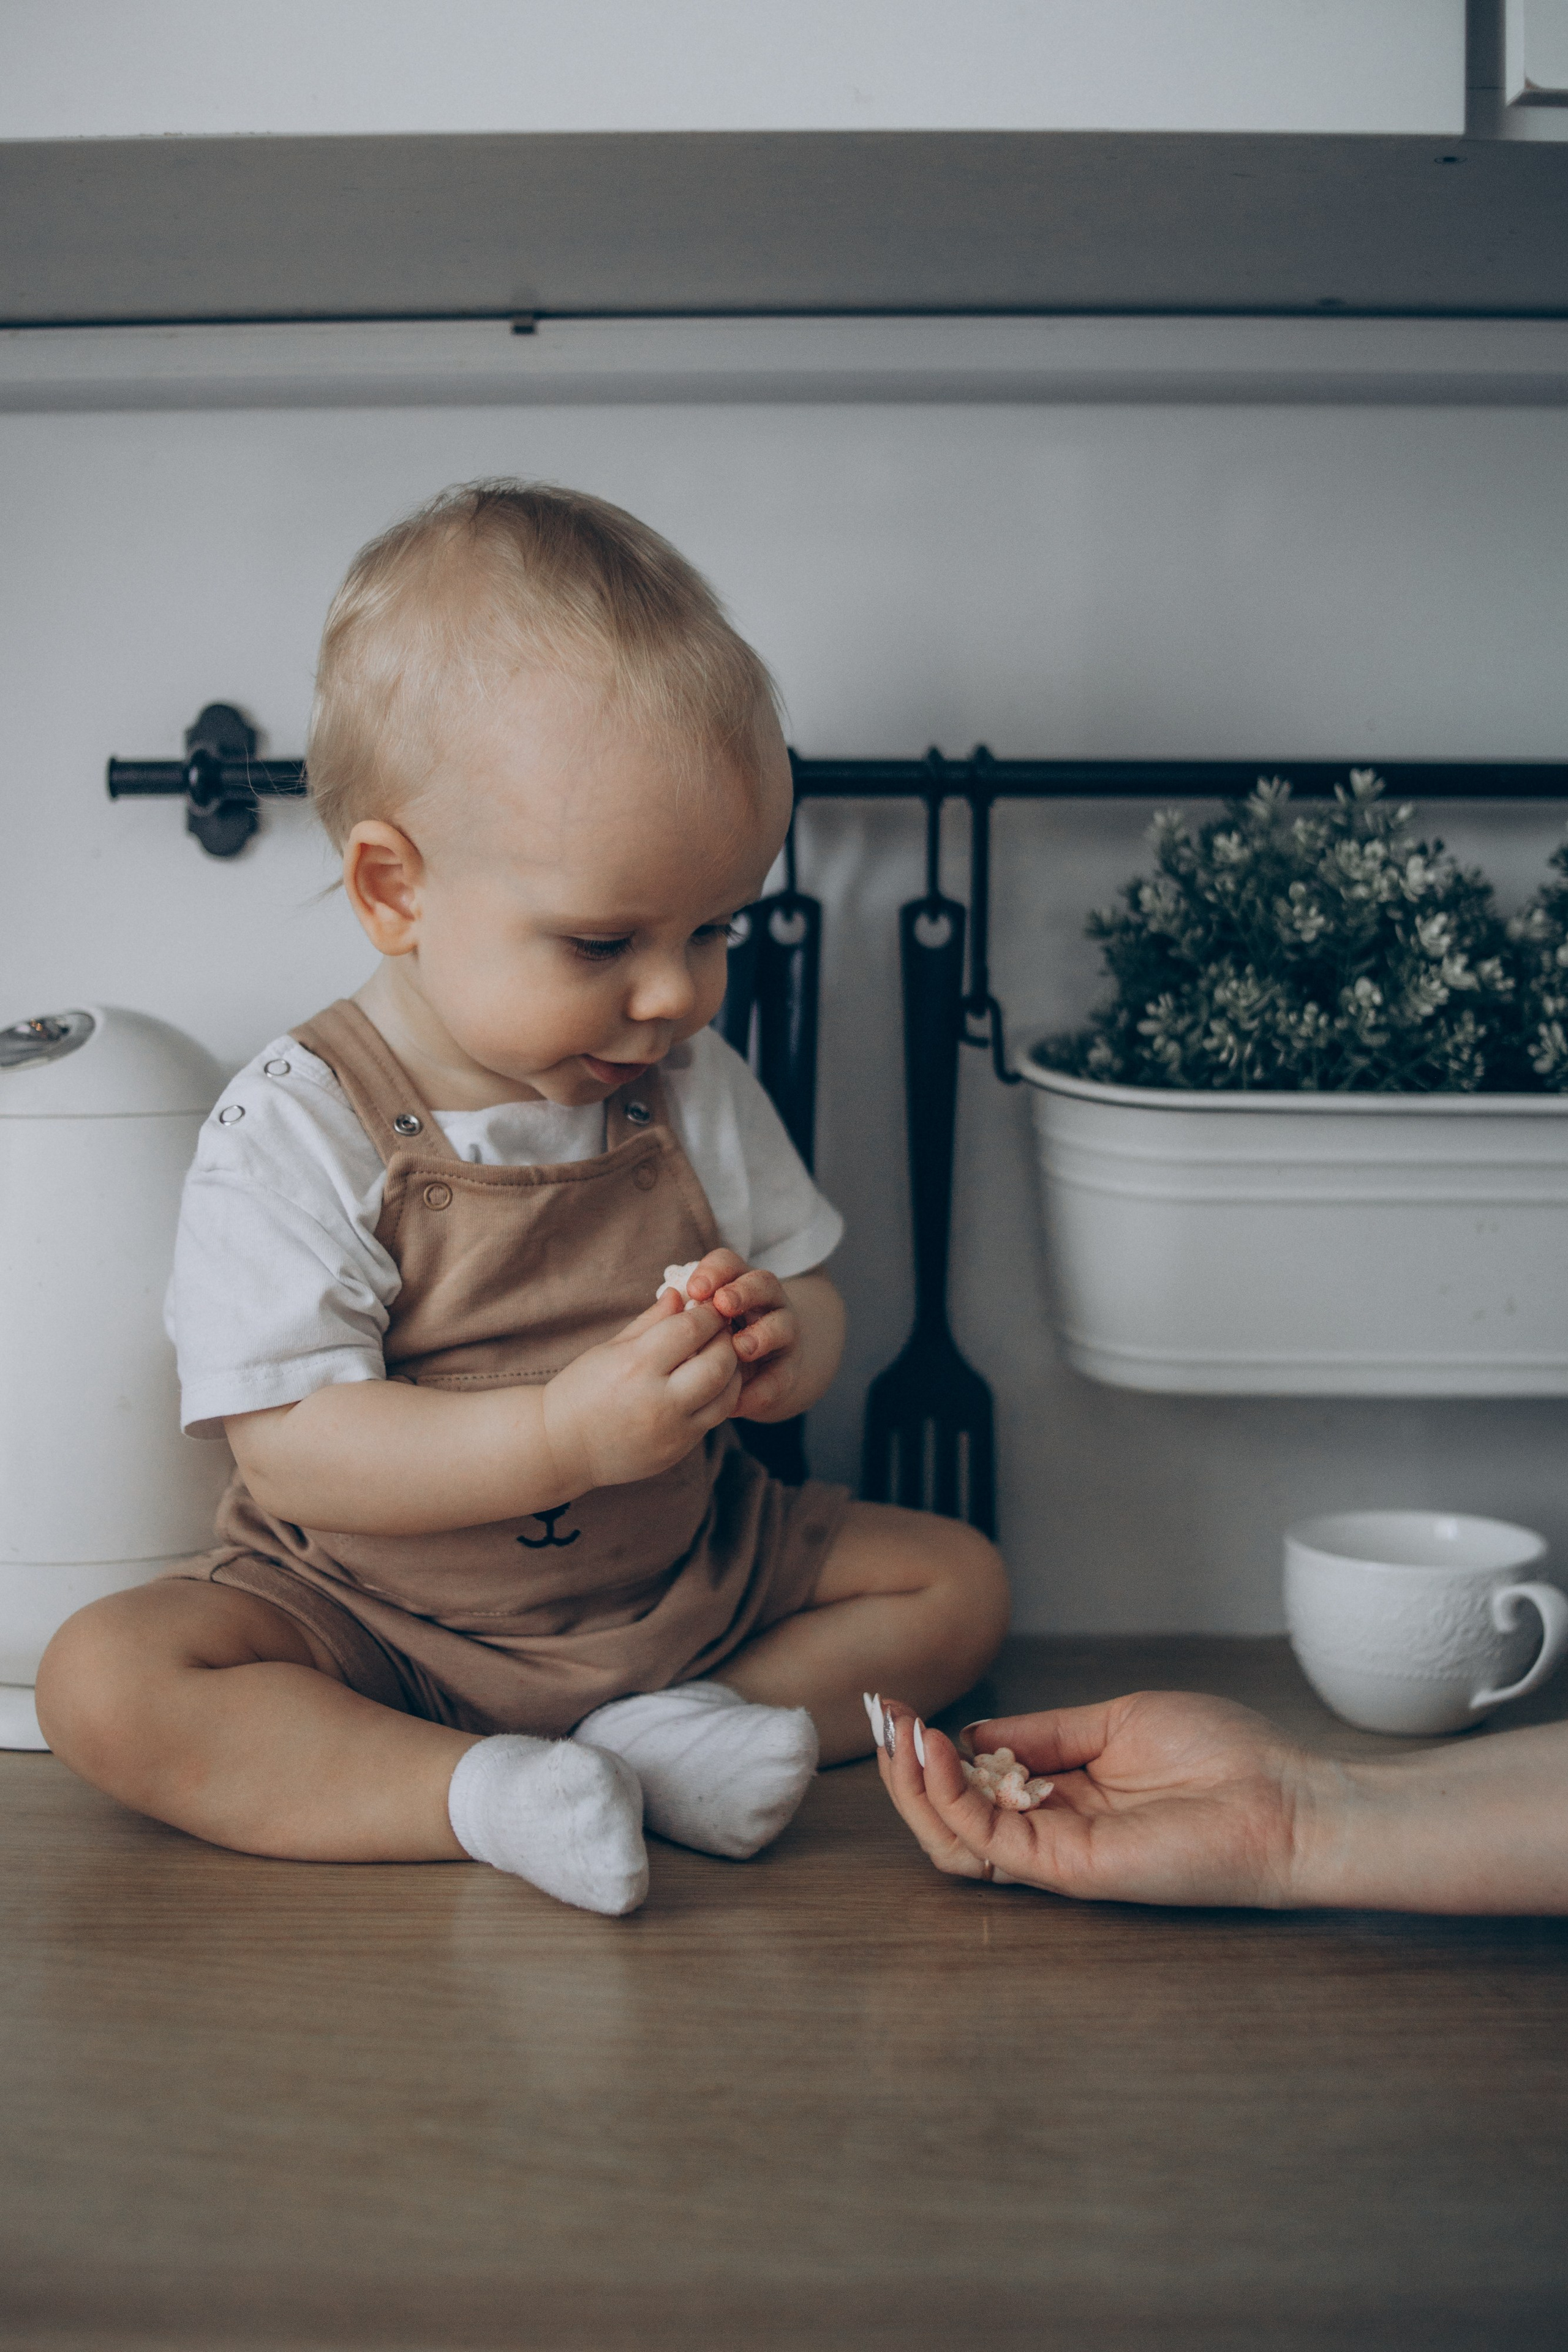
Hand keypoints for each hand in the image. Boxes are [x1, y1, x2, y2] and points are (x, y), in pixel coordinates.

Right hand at [542, 1291, 739, 1491]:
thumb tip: (680, 1294)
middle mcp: (658, 1399)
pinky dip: (720, 1396)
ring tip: (720, 1355)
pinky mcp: (678, 1450)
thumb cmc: (581, 1390)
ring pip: (727, 1394)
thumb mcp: (610, 1348)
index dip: (708, 1313)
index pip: (691, 1329)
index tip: (711, 1305)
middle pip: (719, 1362)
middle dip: (727, 1339)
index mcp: (635, 1365)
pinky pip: (714, 1418)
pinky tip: (710, 1383)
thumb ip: (650, 1321)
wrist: (562, 1447)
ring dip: (732, 1369)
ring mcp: (671, 1430)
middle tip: (723, 1329)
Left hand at [684, 1250, 802, 1422]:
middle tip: (722, 1304)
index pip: (730, 1264)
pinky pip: (781, 1377)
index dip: (714, 1271)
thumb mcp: (700, 1324)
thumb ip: (685, 1313)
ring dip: (762, 1334)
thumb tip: (666, 1300)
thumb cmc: (714, 1342)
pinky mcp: (789, 1370)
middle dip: (743, 1292)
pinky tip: (737, 1402)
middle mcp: (767, 1303)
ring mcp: (784, 1335)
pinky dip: (760, 1389)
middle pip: (763, 1284)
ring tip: (740, 1347)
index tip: (694, 1288)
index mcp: (738, 1284)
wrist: (759, 1375)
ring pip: (782, 1326)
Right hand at [876, 1690, 1322, 1909]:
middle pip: (950, 1820)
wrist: (1285, 1799)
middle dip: (905, 1770)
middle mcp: (1052, 1828)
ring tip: (897, 1734)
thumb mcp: (1113, 1722)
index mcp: (1064, 1794)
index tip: (898, 1707)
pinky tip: (934, 1750)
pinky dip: (950, 1796)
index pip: (975, 1785)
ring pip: (955, 1840)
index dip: (931, 1750)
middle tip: (880, 1719)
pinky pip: (988, 1840)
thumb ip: (1043, 1734)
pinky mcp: (1068, 1868)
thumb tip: (975, 1733)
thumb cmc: (1222, 1758)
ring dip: (914, 1787)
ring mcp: (1057, 1853)